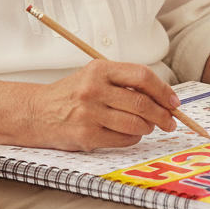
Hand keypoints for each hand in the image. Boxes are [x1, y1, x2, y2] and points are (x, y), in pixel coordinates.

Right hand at [24, 60, 180, 151]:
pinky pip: (123, 139)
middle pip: (143, 103)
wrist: (35, 112)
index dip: (163, 90)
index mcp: (100, 69)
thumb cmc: (70, 94)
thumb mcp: (94, 76)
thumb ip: (124, 82)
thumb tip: (162, 97)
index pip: (142, 76)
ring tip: (148, 127)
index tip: (174, 102)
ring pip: (136, 124)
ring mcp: (90, 113)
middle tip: (170, 121)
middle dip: (163, 115)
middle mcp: (94, 89)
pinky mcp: (86, 135)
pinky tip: (130, 134)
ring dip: (149, 127)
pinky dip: (133, 138)